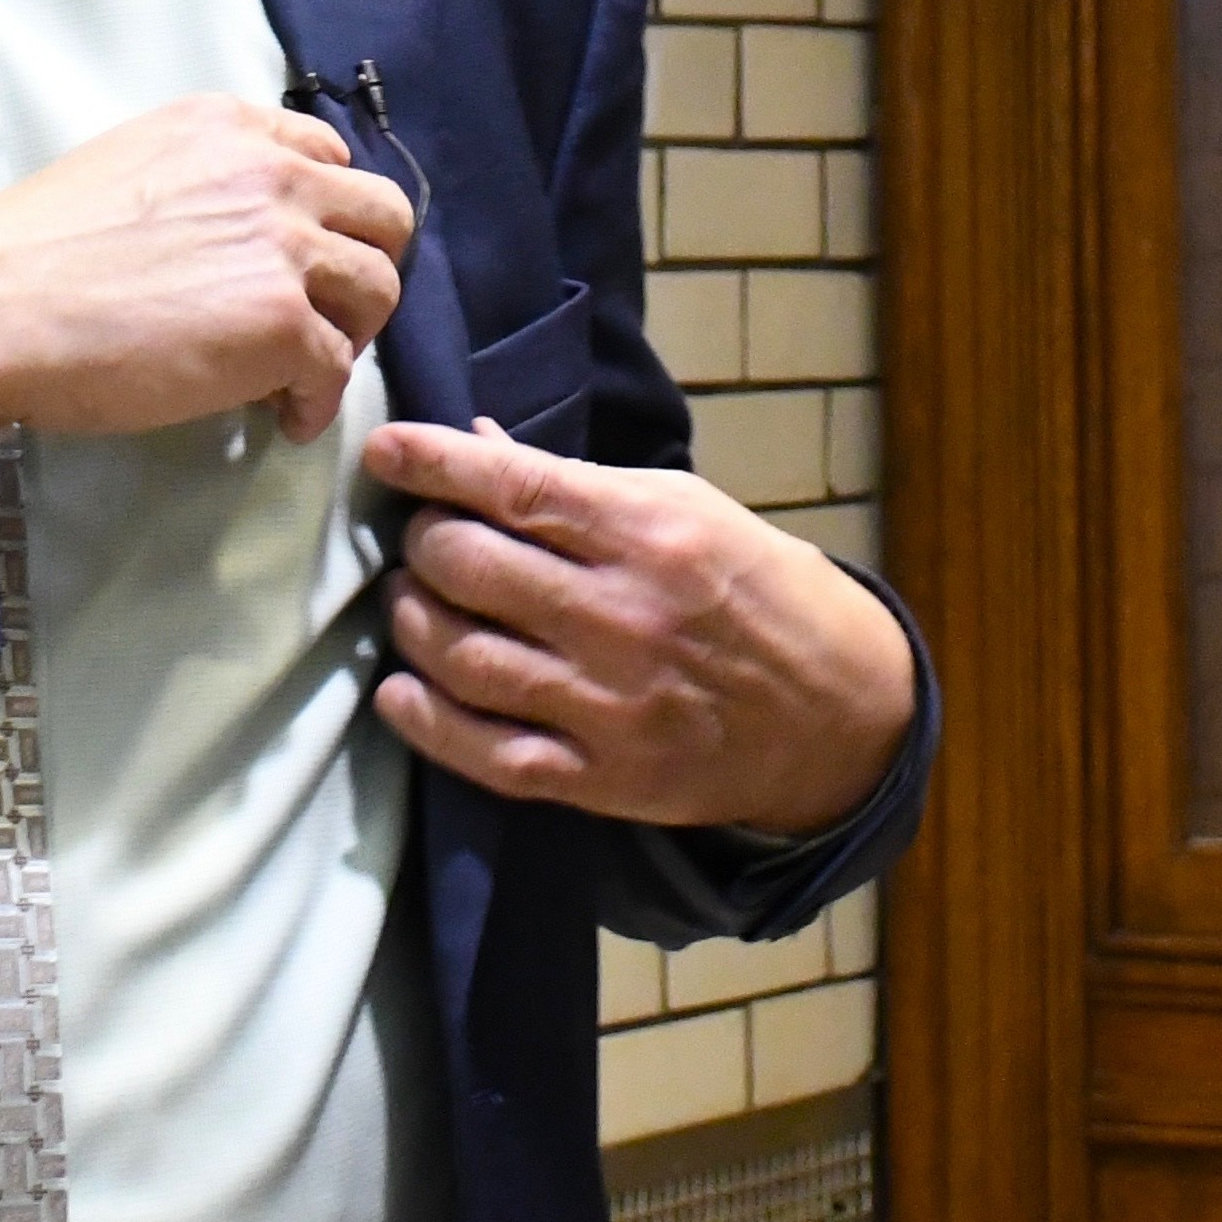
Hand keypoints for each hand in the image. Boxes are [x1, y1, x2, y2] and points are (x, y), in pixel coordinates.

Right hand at [0, 95, 412, 441]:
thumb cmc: (32, 250)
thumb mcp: (132, 166)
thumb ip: (204, 182)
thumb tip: (236, 243)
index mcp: (230, 129)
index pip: (329, 153)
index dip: (327, 213)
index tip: (306, 254)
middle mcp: (272, 173)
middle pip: (384, 214)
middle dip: (366, 265)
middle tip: (328, 313)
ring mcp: (283, 248)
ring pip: (380, 286)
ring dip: (352, 334)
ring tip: (306, 369)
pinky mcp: (280, 324)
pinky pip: (338, 367)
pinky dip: (318, 400)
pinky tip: (282, 417)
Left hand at [361, 419, 916, 835]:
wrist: (836, 713)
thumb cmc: (757, 589)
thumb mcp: (688, 508)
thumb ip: (580, 485)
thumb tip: (481, 445)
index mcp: (649, 533)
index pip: (515, 487)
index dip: (434, 462)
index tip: (384, 448)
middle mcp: (622, 616)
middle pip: (469, 568)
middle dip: (423, 542)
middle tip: (423, 538)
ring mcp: (609, 702)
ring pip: (462, 657)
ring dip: (413, 621)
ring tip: (413, 602)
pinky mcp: (602, 776)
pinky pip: (486, 753)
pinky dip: (426, 721)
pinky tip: (402, 692)